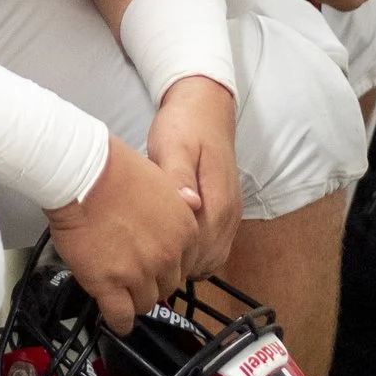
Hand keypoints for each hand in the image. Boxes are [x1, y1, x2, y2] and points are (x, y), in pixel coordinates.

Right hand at [44, 138, 199, 332]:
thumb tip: (186, 209)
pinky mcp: (110, 284)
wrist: (85, 175)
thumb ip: (178, 206)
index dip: (167, 267)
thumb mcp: (164, 183)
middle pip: (167, 287)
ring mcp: (139, 273)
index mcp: (185, 232)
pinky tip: (117, 320)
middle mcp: (167, 256)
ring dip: (135, 300)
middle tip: (135, 276)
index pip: (184, 266)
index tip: (156, 268)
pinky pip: (121, 316)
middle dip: (152, 283)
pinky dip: (120, 322)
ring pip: (146, 304)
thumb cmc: (117, 171)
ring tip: (122, 294)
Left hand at [146, 76, 241, 278]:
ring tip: (156, 259)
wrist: (205, 108)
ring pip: (213, 257)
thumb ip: (179, 177)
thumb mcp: (173, 146)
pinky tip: (173, 247)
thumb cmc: (185, 126)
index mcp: (218, 200)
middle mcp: (230, 213)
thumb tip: (188, 205)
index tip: (145, 261)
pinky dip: (196, 254)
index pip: (200, 249)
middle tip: (145, 265)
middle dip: (178, 267)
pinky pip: (215, 246)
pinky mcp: (226, 212)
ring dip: (188, 263)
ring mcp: (231, 214)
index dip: (173, 260)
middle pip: (207, 259)